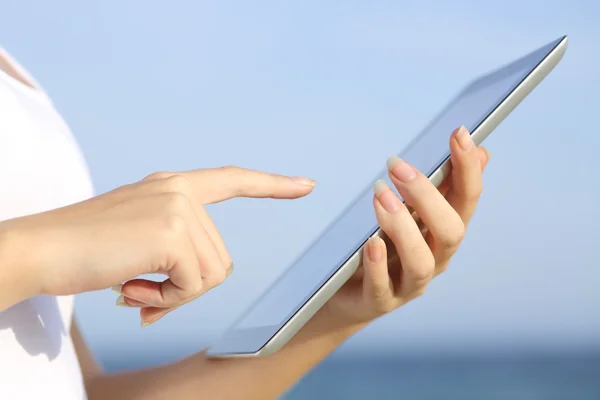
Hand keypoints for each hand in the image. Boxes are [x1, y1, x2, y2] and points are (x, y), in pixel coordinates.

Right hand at [2, 167, 314, 324]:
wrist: (38, 250)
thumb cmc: (83, 251)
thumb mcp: (138, 244)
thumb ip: (175, 254)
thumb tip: (206, 281)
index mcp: (172, 186)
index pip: (231, 180)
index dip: (271, 185)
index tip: (306, 185)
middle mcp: (180, 190)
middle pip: (221, 259)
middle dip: (184, 287)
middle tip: (141, 288)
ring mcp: (178, 208)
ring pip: (210, 277)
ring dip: (171, 295)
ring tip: (132, 285)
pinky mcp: (173, 233)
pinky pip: (193, 287)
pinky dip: (164, 301)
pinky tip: (131, 288)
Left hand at [320, 126, 488, 326]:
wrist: (345, 292)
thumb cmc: (380, 243)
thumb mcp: (408, 211)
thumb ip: (440, 185)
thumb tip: (482, 151)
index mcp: (443, 232)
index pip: (466, 200)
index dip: (467, 169)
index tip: (458, 134)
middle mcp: (434, 259)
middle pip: (450, 232)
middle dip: (428, 196)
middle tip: (396, 166)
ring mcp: (408, 285)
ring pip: (421, 263)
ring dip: (402, 227)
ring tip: (379, 197)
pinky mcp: (379, 302)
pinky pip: (382, 288)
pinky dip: (378, 265)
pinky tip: (369, 243)